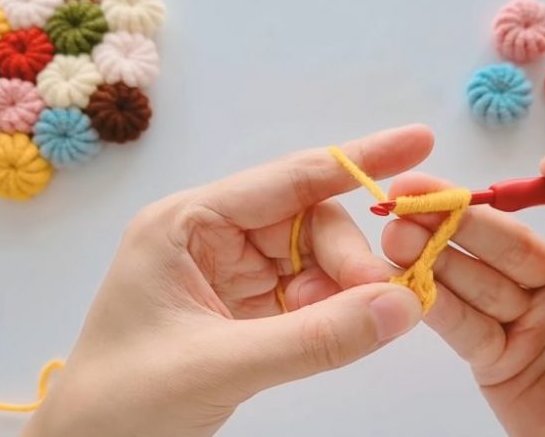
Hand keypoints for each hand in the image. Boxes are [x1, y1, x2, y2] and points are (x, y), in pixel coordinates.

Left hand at [22, 125, 433, 436]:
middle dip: (350, 261)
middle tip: (385, 304)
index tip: (418, 143)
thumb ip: (316, 338)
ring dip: (343, 292)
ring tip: (352, 329)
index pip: (289, 179)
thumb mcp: (221, 364)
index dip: (358, 160)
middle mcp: (213, 237)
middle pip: (310, 225)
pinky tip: (337, 335)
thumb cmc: (126, 400)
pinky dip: (331, 315)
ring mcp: (232, 274)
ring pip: (316, 262)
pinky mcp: (247, 310)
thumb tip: (403, 305)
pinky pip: (308, 298)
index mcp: (189, 223)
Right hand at [382, 131, 544, 435]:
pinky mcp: (492, 353)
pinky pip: (460, 323)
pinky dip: (432, 303)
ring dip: (432, 251)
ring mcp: (522, 313)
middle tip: (414, 192)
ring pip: (473, 274)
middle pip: (506, 234)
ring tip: (396, 231)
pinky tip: (403, 279)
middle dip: (461, 212)